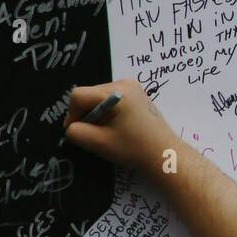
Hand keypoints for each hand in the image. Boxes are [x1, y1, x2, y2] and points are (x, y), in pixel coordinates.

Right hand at [64, 79, 180, 173]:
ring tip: (108, 131)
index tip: (79, 132)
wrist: (165, 153)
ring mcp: (132, 87)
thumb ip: (76, 132)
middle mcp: (125, 83)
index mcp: (117, 91)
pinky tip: (117, 127)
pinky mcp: (136, 95)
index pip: (78, 96)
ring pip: (98, 98)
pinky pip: (110, 100)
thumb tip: (71, 125)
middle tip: (96, 134)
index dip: (73, 114)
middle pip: (89, 95)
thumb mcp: (99, 142)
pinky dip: (107, 113)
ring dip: (97, 114)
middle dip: (86, 114)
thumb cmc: (134, 148)